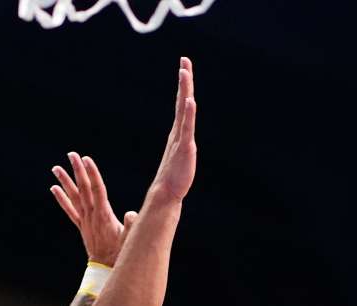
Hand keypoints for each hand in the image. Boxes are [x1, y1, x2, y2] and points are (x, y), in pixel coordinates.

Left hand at [50, 152, 136, 265]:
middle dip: (78, 171)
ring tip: (56, 168)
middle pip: (84, 189)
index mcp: (104, 215)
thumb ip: (131, 226)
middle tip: (71, 154)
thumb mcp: (131, 240)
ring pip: (74, 197)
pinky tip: (54, 189)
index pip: (98, 190)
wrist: (107, 268)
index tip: (86, 159)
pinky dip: (61, 199)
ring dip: (65, 181)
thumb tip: (131, 214)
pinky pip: (69, 210)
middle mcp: (92, 216)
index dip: (92, 174)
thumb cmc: (122, 253)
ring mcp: (85, 221)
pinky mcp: (82, 226)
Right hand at [147, 57, 196, 202]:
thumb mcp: (179, 159)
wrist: (167, 193)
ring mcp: (180, 138)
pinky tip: (189, 100)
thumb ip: (179, 150)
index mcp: (178, 132)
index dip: (183, 87)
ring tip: (184, 71)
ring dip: (184, 89)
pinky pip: (186, 127)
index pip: (181, 105)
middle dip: (184, 80)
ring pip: (184, 109)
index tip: (184, 67)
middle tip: (184, 61)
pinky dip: (188, 113)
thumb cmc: (172, 179)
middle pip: (182, 100)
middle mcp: (178, 131)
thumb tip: (180, 148)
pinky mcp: (185, 147)